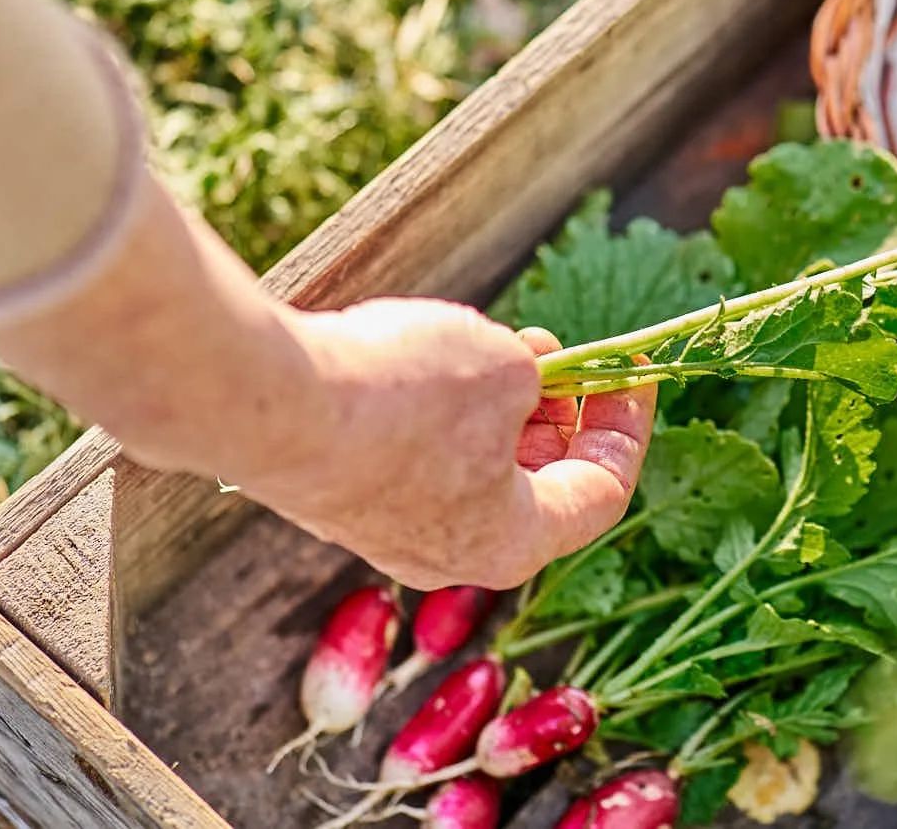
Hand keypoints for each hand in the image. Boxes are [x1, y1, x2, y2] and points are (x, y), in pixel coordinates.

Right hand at [0, 186, 650, 590]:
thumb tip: (527, 374)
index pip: (602, 493)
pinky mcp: (339, 493)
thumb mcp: (503, 367)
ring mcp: (385, 529)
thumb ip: (535, 377)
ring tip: (496, 341)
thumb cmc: (397, 394)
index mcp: (511, 543)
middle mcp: (448, 554)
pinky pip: (413, 456)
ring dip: (497, 407)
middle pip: (535, 486)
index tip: (631, 371)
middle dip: (557, 413)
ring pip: (470, 468)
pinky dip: (440, 411)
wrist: (265, 400)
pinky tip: (431, 355)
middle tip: (559, 352)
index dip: (627, 425)